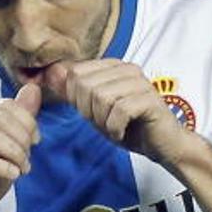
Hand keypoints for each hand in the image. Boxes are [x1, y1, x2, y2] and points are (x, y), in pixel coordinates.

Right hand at [0, 83, 40, 211]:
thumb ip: (21, 118)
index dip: (27, 121)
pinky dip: (3, 168)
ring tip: (22, 169)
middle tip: (28, 158)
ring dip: (15, 154)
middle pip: (0, 120)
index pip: (5, 106)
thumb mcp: (12, 146)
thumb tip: (33, 88)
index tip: (36, 141)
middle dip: (22, 139)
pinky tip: (13, 175)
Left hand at [44, 59, 190, 164]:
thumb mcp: (93, 109)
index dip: (75, 98)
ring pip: (100, 97)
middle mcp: (127, 68)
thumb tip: (49, 72)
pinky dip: (115, 127)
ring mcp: (140, 82)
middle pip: (85, 85)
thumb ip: (72, 91)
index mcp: (112, 66)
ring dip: (102, 120)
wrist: (161, 145)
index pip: (75, 73)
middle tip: (104, 122)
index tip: (91, 112)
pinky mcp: (150, 99)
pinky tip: (122, 131)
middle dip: (88, 111)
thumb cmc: (126, 126)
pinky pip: (119, 111)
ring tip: (114, 126)